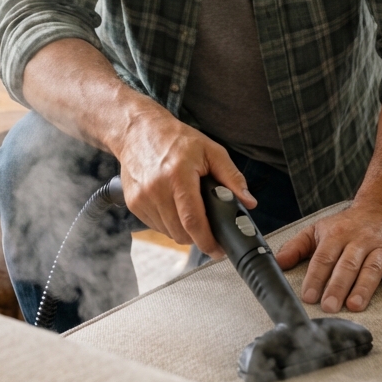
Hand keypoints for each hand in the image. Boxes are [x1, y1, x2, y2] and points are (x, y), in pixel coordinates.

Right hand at [117, 109, 255, 255]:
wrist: (138, 131)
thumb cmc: (176, 139)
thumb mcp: (211, 151)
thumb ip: (231, 177)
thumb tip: (248, 201)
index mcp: (178, 176)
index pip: (192, 220)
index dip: (207, 240)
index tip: (218, 250)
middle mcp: (156, 189)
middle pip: (180, 232)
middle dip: (198, 236)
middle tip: (208, 227)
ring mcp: (142, 198)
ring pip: (168, 232)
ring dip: (182, 230)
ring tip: (188, 208)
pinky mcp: (133, 204)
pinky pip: (156, 226)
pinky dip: (168, 223)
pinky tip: (173, 205)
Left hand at [275, 201, 381, 312]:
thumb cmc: (346, 225)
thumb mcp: (319, 230)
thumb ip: (297, 247)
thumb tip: (277, 263)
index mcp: (337, 235)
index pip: (324, 257)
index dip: (315, 277)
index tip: (308, 296)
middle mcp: (359, 240)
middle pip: (347, 265)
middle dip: (338, 286)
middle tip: (329, 307)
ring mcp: (381, 248)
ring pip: (372, 268)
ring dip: (364, 287)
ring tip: (355, 305)